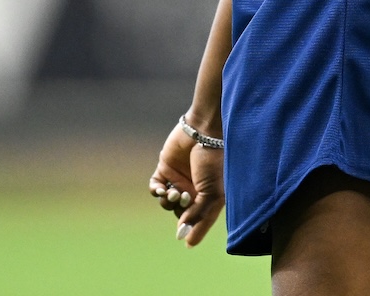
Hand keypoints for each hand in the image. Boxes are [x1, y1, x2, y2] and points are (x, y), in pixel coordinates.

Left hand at [148, 122, 225, 246]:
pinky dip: (155, 191)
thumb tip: (183, 238)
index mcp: (209, 198)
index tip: (184, 239)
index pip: (198, 221)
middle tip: (184, 199)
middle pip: (181, 214)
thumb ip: (197, 217)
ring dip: (167, 202)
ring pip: (167, 202)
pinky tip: (160, 189)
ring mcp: (179, 180)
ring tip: (173, 193)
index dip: (191, 230)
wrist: (204, 132)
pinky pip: (156, 187)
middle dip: (180, 212)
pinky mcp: (165, 169)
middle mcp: (194, 191)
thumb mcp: (211, 194)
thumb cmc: (213, 162)